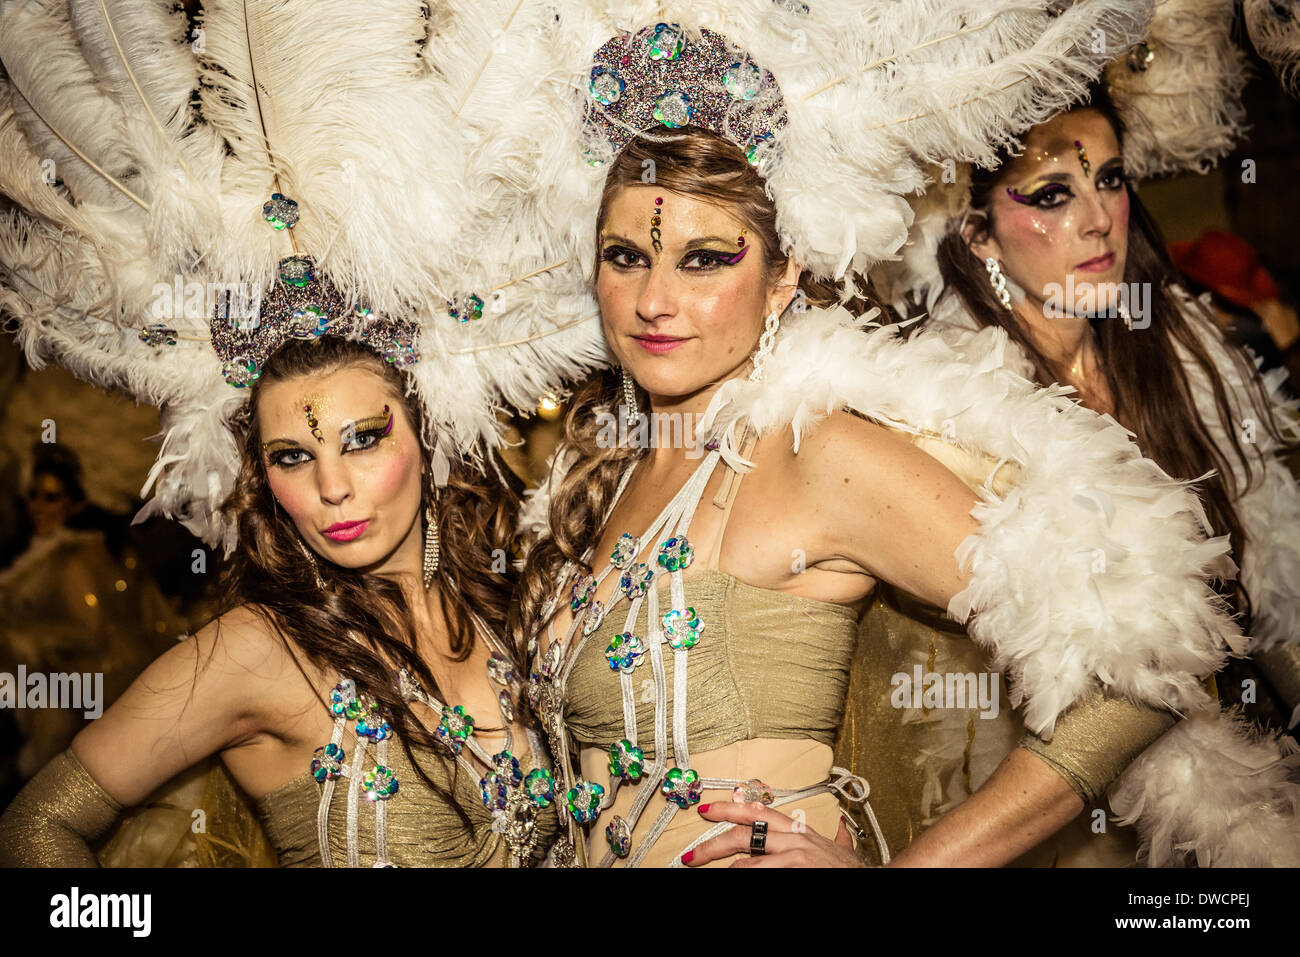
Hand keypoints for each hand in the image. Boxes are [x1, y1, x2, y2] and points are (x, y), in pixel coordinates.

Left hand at [681, 801, 863, 867]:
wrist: (877, 882)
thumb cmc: (852, 872)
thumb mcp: (840, 849)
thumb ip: (836, 837)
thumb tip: (840, 828)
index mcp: (799, 831)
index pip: (758, 812)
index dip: (730, 808)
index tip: (706, 810)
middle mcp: (795, 841)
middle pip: (743, 835)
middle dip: (712, 845)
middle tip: (691, 856)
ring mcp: (796, 859)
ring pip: (749, 863)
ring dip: (730, 871)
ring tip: (715, 874)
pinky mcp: (799, 874)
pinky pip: (763, 876)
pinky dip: (747, 877)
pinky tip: (736, 877)